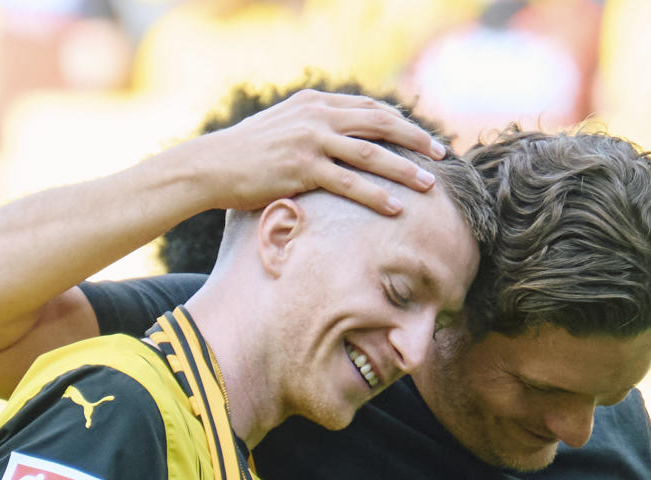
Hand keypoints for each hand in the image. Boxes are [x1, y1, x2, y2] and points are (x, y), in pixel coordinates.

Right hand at [204, 88, 447, 214]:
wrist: (210, 165)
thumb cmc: (244, 153)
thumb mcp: (281, 128)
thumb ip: (311, 128)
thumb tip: (336, 143)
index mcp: (314, 102)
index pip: (369, 108)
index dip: (400, 122)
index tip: (421, 137)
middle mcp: (317, 116)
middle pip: (380, 123)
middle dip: (415, 139)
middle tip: (440, 154)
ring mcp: (311, 141)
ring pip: (371, 154)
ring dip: (404, 170)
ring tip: (429, 184)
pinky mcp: (302, 168)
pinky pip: (349, 183)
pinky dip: (376, 195)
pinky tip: (396, 207)